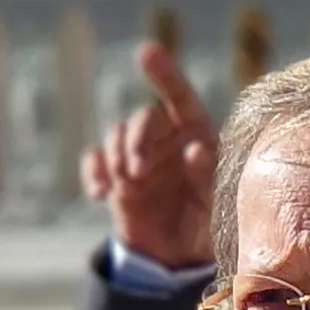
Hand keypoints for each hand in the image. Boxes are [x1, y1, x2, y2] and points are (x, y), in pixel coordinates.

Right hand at [79, 43, 215, 271]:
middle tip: (138, 170)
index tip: (146, 52)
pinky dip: (93, 173)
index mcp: (196, 134)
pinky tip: (99, 194)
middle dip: (136, 139)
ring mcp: (136, 154)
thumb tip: (194, 150)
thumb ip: (208, 176)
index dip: (164, 73)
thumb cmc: (208, 224)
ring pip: (116, 134)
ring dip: (116, 156)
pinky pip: (94, 160)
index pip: (180, 97)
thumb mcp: (216, 204)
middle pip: (143, 118)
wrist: (177, 257)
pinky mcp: (114, 175)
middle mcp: (165, 138)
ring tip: (127, 186)